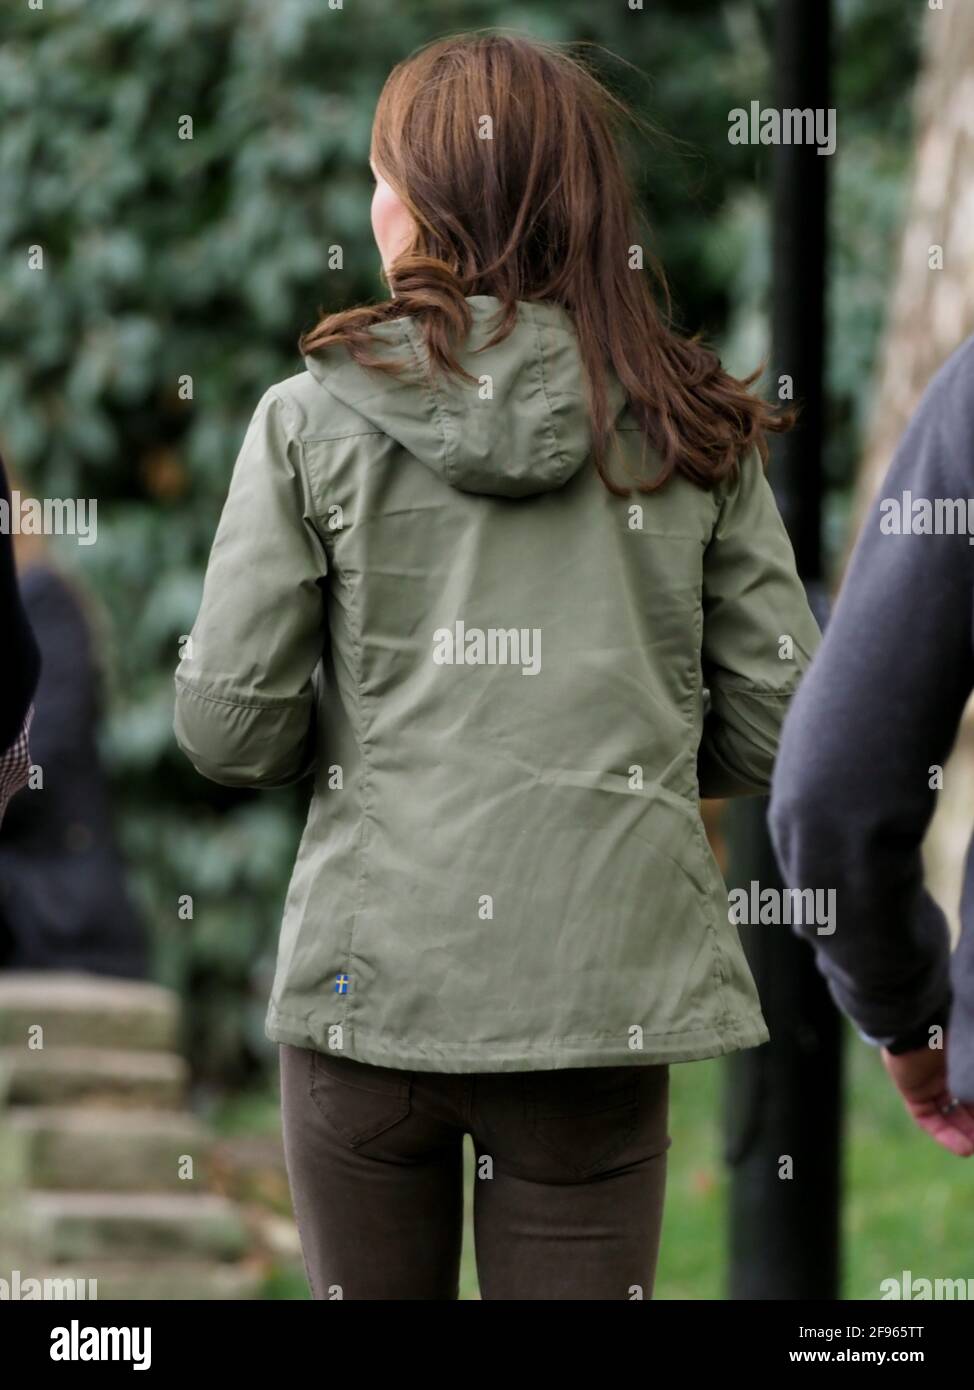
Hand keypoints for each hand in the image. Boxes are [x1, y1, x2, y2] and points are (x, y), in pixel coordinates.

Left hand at [881, 1041, 973, 1155]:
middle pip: (965, 1104)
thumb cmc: (961, 1036)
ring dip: (964, 1134)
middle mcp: (948, 1068)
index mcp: (964, 1057)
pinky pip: (927, 1117)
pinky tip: (964, 1149)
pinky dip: (944, 1134)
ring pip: (947, 1113)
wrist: (926, 1022)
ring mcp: (929, 1079)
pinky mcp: (912, 1090)